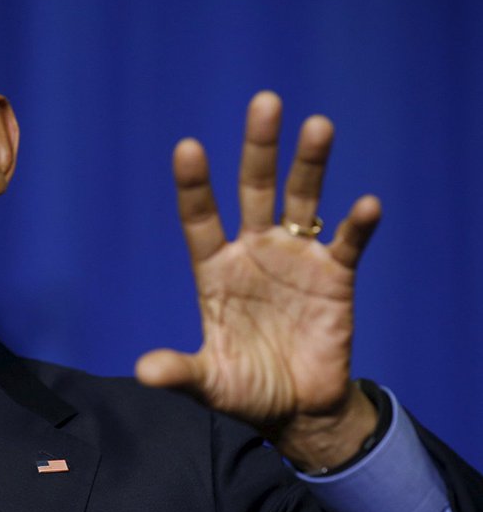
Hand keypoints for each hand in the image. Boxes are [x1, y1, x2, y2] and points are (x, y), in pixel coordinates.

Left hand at [135, 91, 381, 469]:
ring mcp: (295, 259)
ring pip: (302, 200)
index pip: (200, 218)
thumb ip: (181, 372)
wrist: (296, 408)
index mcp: (215, 269)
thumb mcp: (210, 383)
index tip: (187, 147)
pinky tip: (366, 205)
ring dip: (310, 165)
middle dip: (259, 147)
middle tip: (264, 103)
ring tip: (318, 126)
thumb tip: (144, 371)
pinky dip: (357, 225)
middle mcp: (253, 252)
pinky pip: (347, 243)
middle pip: (254, 189)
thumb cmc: (245, 389)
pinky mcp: (335, 277)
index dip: (194, 185)